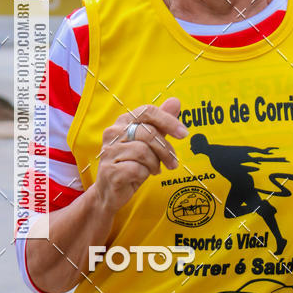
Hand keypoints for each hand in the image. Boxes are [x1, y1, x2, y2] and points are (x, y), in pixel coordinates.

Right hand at [91, 97, 187, 215]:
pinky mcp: (110, 170)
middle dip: (166, 149)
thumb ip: (160, 123)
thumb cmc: (131, 164)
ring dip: (154, 164)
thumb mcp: (149, 143)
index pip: (148, 111)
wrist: (109, 191)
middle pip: (149, 133)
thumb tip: (176, 101)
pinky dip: (144, 174)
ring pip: (143, 151)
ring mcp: (109, 151)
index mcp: (123, 121)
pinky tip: (140, 177)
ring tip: (153, 169)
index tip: (184, 133)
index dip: (168, 121)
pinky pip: (136, 168)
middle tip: (173, 163)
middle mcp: (113, 133)